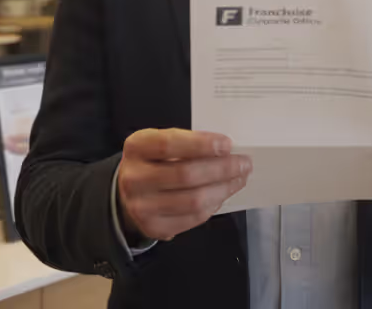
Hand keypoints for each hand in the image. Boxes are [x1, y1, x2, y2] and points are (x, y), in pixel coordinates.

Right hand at [116, 129, 250, 241]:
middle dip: (222, 169)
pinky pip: (193, 218)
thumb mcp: (159, 143)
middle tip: (243, 164)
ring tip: (239, 179)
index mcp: (136, 148)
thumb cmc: (152, 162)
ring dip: (223, 189)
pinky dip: (213, 205)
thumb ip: (186, 143)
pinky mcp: (155, 227)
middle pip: (185, 175)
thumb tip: (225, 150)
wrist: (128, 193)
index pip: (169, 144)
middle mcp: (134, 178)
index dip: (201, 144)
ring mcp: (142, 207)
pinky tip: (222, 194)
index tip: (227, 144)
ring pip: (193, 200)